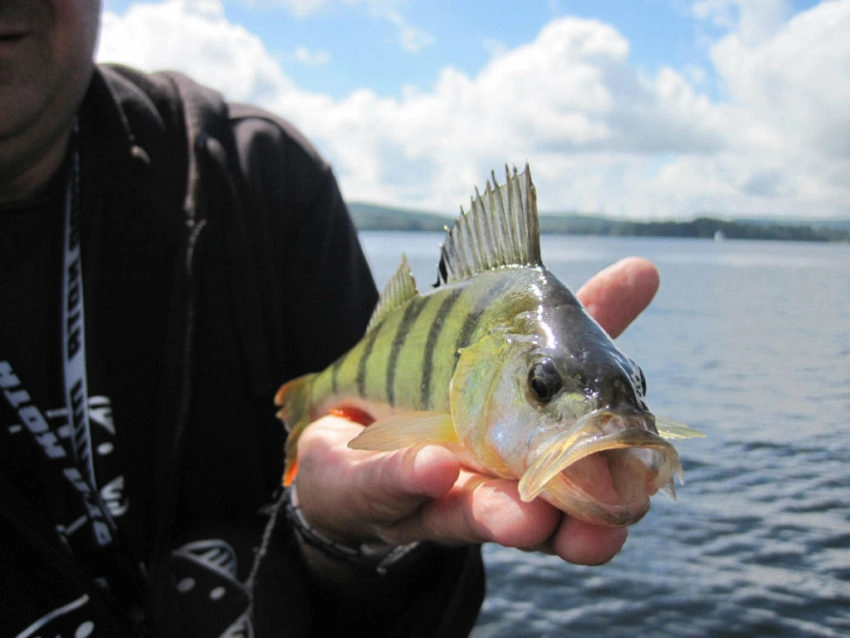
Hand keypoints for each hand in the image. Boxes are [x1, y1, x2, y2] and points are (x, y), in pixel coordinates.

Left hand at [292, 257, 659, 565]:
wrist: (357, 430)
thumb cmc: (449, 388)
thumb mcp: (516, 347)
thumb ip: (578, 318)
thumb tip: (647, 268)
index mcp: (533, 457)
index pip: (587, 473)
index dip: (618, 489)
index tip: (642, 496)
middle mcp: (489, 485)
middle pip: (540, 519)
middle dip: (569, 527)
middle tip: (599, 532)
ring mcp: (428, 489)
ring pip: (468, 513)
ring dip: (498, 516)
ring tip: (521, 517)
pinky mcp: (369, 484)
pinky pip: (385, 481)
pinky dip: (409, 475)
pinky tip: (432, 466)